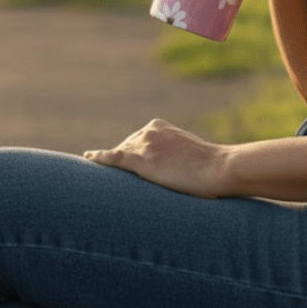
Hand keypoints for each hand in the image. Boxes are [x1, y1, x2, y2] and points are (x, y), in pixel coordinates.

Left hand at [84, 118, 230, 197]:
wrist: (218, 168)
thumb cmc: (209, 166)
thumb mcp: (187, 153)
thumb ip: (171, 154)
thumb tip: (168, 168)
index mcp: (159, 126)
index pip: (135, 143)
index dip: (129, 156)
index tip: (121, 165)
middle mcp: (148, 132)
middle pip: (124, 149)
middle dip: (120, 163)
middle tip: (114, 180)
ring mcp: (144, 145)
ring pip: (118, 156)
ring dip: (109, 165)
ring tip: (100, 180)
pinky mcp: (141, 161)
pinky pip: (113, 159)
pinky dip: (99, 158)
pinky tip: (88, 159)